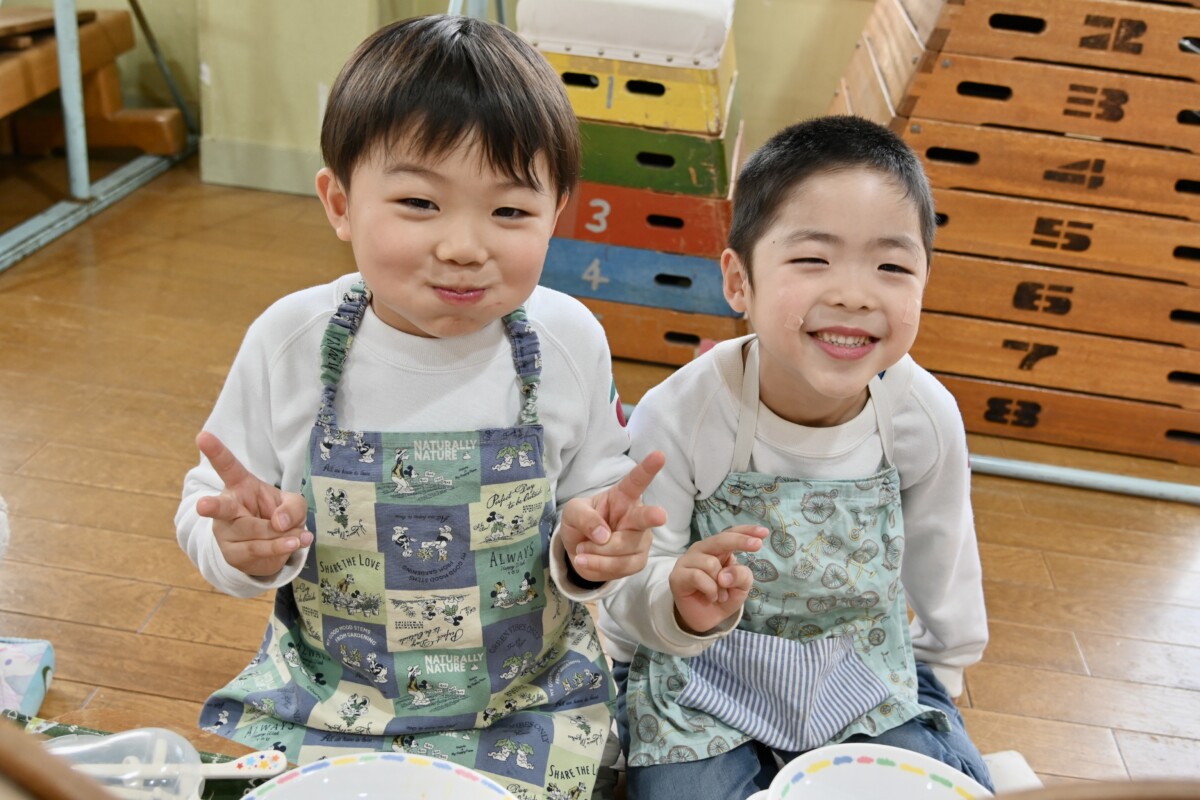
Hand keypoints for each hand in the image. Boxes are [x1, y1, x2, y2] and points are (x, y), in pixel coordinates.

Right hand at [194, 431, 312, 576]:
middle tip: (204, 505)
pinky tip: (295, 544)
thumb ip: (293, 508)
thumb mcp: (294, 505)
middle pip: (222, 508)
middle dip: (212, 506)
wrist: (273, 550)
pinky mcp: (232, 554)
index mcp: (241, 486)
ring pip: (252, 533)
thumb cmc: (279, 517)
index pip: (228, 467)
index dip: (216, 452)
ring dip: (280, 536)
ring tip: (300, 536)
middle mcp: (227, 507)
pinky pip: (257, 550)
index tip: (203, 436)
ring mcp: (226, 532)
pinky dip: (280, 548)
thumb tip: (280, 523)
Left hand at [559, 451, 666, 582]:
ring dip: (597, 553)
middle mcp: (637, 516)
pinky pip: (620, 568)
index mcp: (622, 496)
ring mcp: (641, 540)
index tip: (659, 456)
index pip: (636, 481)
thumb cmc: (581, 523)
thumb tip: (603, 535)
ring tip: (582, 549)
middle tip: (660, 516)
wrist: (580, 552)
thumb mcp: (573, 513)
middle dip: (652, 517)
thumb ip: (585, 518)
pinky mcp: (638, 561)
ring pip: (624, 550)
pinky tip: (587, 561)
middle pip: (644, 518)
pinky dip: (598, 566)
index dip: (648, 469)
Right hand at [670, 525, 768, 634]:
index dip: (746, 531)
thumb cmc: (722, 598)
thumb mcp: (741, 587)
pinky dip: (710, 590)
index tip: (764, 532)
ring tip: (721, 595)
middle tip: (757, 545)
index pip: (730, 534)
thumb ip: (741, 576)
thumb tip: (724, 575)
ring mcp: (687, 561)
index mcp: (717, 549)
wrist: (705, 620)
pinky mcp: (677, 576)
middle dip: (740, 541)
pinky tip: (711, 597)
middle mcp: (701, 550)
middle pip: (721, 539)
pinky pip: (698, 576)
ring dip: (721, 584)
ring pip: (710, 563)